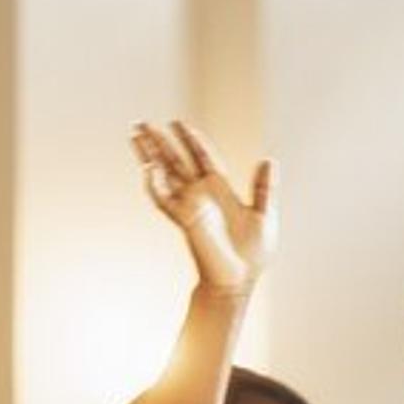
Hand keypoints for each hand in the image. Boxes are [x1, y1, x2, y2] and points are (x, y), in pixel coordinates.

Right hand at [132, 120, 275, 293]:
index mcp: (220, 189)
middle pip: (175, 161)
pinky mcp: (184, 219)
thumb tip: (270, 159)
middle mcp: (200, 194)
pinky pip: (164, 199)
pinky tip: (148, 168)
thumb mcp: (265, 215)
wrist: (239, 280)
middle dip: (160, 142)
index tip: (179, 123)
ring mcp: (189, 206)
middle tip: (142, 123)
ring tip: (134, 135)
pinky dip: (155, 184)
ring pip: (164, 174)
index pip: (202, 157)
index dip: (192, 140)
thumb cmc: (252, 254)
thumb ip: (265, 188)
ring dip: (149, 155)